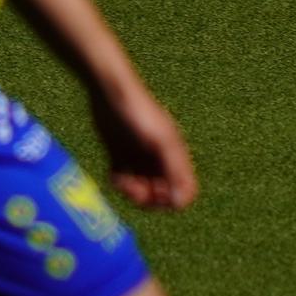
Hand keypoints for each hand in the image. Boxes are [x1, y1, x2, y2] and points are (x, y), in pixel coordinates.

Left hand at [87, 82, 196, 212]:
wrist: (111, 93)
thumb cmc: (139, 114)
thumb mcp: (160, 142)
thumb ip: (174, 170)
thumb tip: (183, 202)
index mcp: (176, 155)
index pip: (184, 190)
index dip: (171, 200)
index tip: (154, 193)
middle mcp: (161, 158)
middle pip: (161, 193)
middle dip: (147, 197)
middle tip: (131, 187)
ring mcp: (141, 157)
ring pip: (142, 188)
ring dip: (131, 191)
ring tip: (120, 179)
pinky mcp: (121, 154)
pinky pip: (124, 178)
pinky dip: (119, 182)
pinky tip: (113, 174)